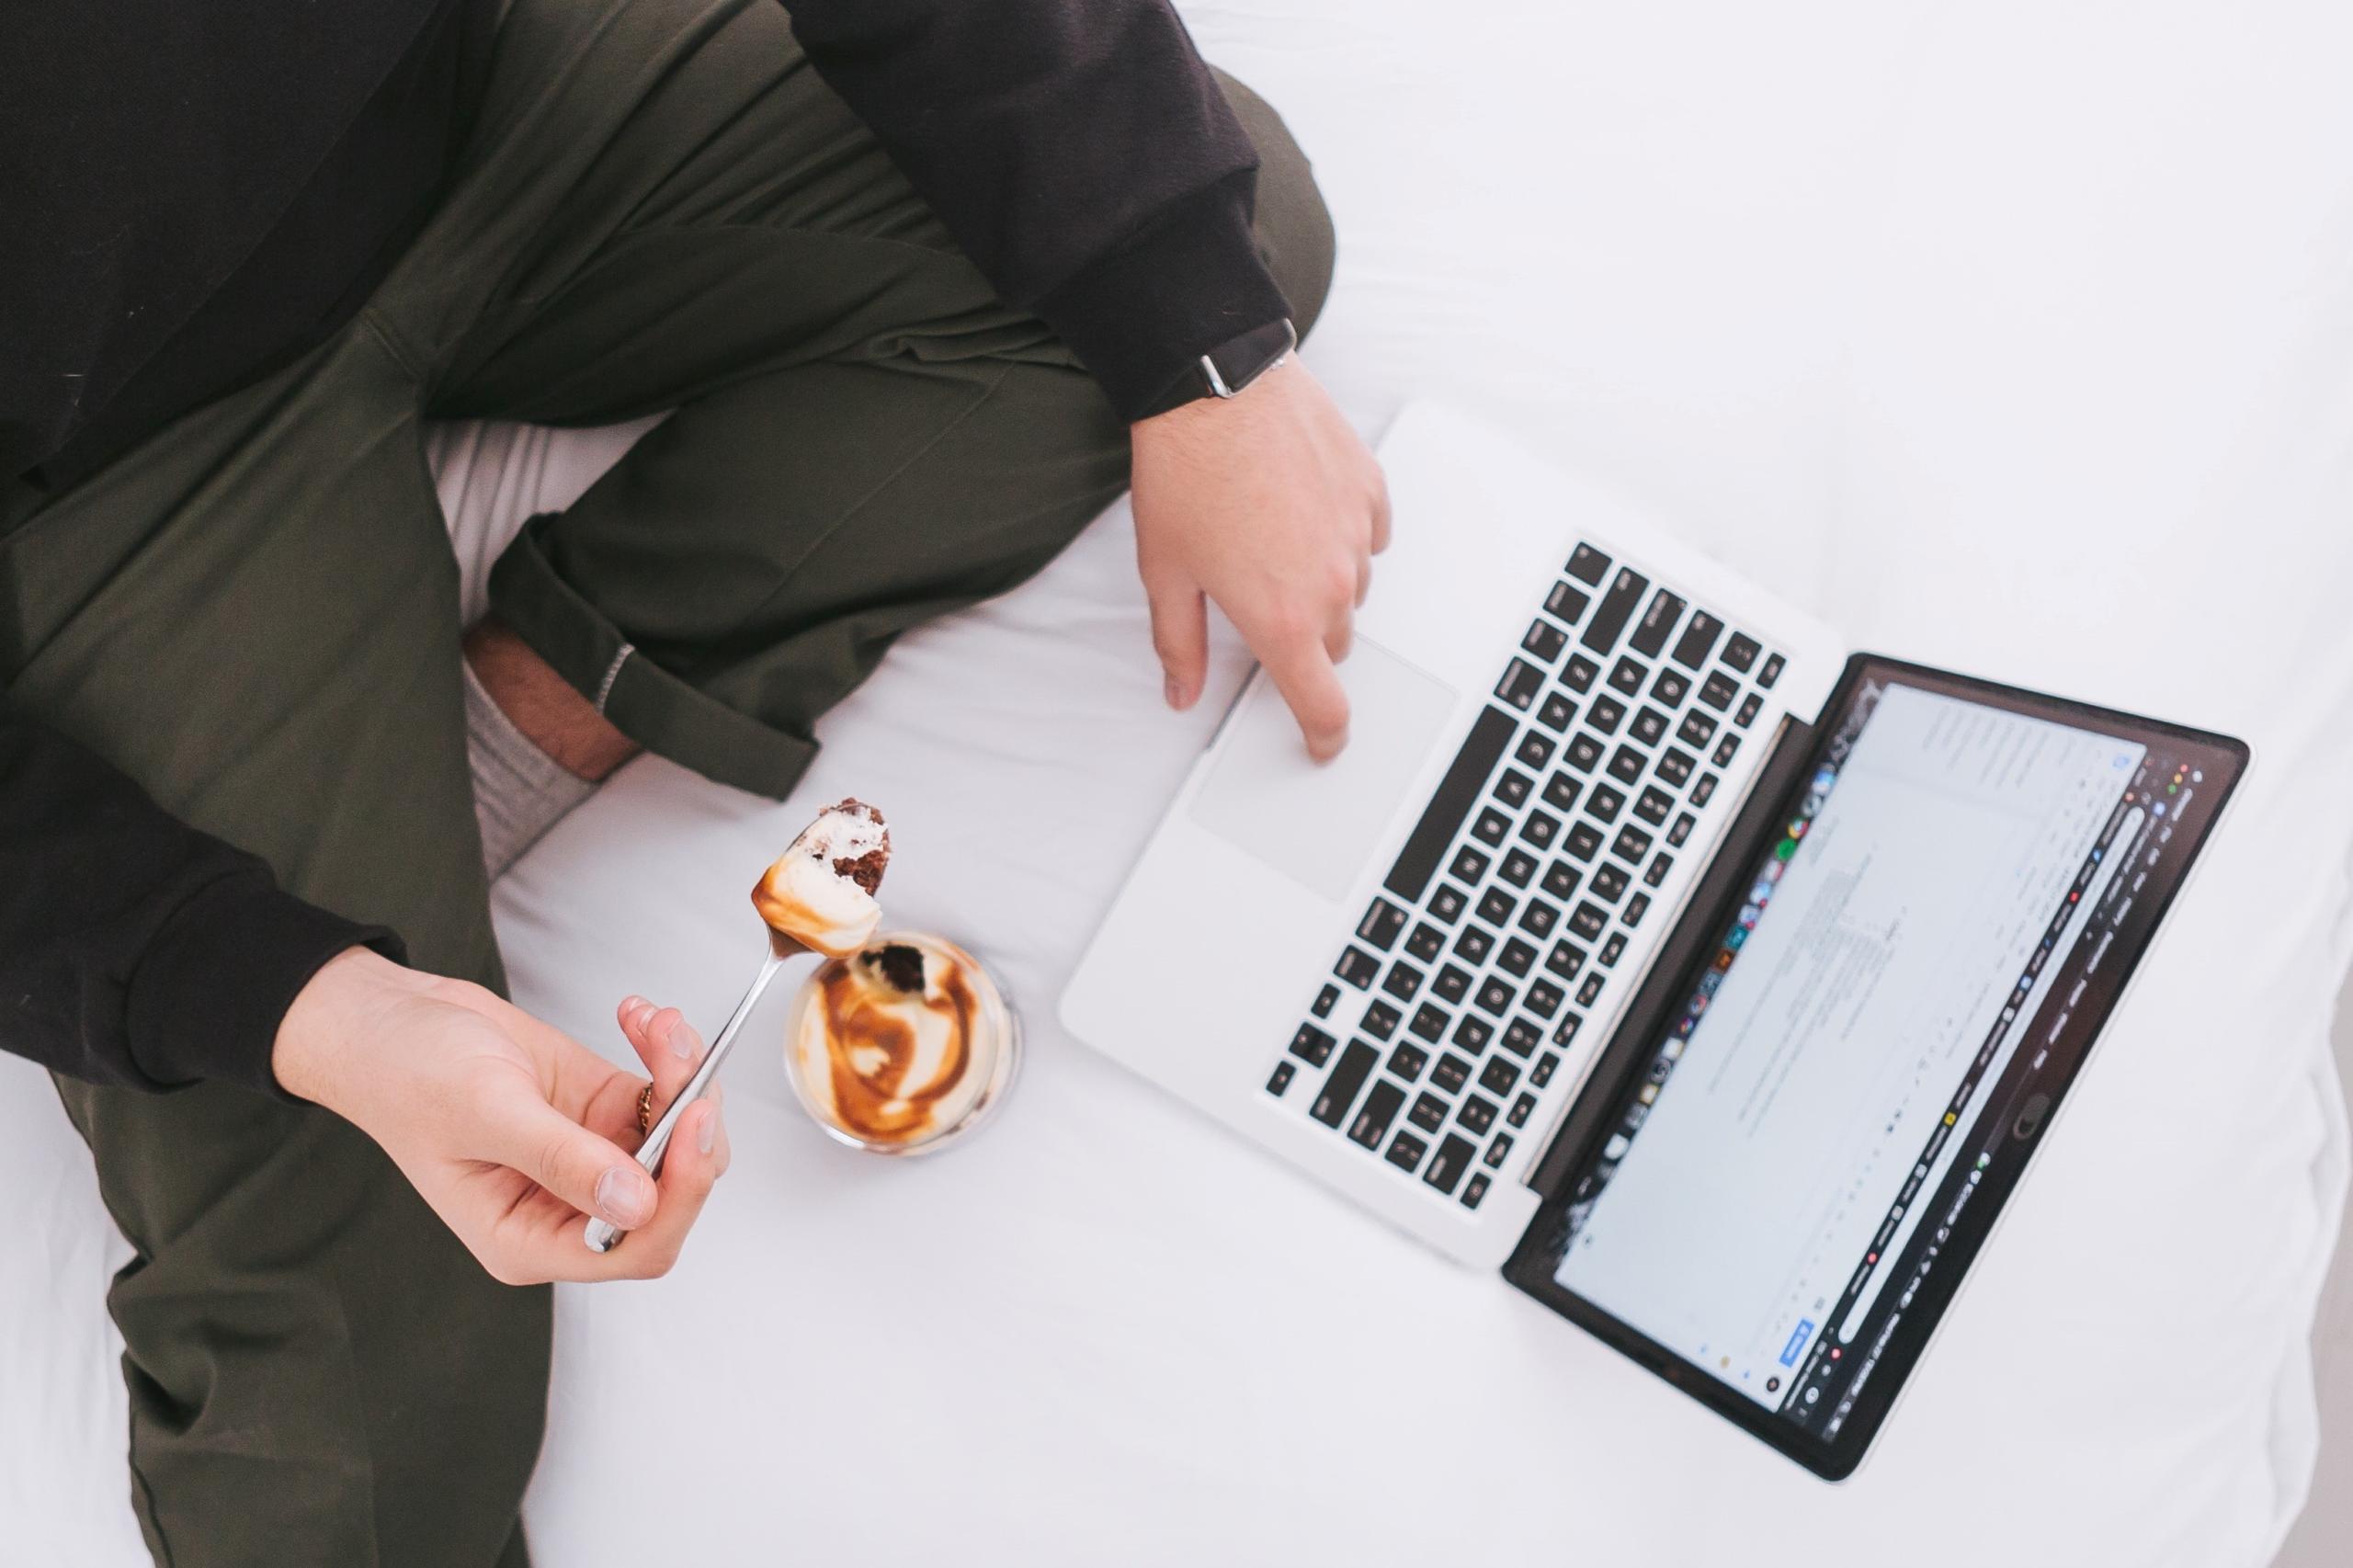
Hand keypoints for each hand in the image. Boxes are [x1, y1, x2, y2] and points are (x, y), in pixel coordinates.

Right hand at [274, 948, 732, 1283]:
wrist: (396, 1020)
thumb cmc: (410, 1073)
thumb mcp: (485, 1111)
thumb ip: (561, 1159)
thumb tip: (635, 1203)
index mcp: (528, 1239)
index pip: (634, 1248)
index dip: (678, 1194)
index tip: (691, 1122)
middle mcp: (567, 1209)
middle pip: (671, 1193)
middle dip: (690, 1124)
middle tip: (681, 1056)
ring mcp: (592, 1158)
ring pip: (678, 1140)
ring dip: (683, 1076)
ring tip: (655, 1022)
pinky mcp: (604, 1112)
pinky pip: (664, 1095)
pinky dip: (667, 1055)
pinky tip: (639, 1016)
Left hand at [1130, 359, 1389, 760]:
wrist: (1215, 387)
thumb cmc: (1186, 473)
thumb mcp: (1166, 571)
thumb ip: (1179, 644)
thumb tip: (1181, 691)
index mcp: (1280, 620)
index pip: (1322, 706)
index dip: (1324, 736)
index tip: (1322, 744)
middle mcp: (1331, 586)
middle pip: (1333, 643)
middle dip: (1302, 635)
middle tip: (1259, 597)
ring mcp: (1358, 538)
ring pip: (1351, 588)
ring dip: (1321, 580)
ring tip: (1269, 535)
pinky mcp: (1370, 492)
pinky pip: (1367, 533)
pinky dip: (1340, 531)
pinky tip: (1298, 504)